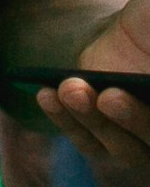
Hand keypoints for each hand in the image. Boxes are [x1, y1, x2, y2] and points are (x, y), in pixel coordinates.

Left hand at [32, 0, 149, 186]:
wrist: (131, 37)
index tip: (148, 85)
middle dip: (135, 119)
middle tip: (109, 97)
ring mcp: (143, 148)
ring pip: (124, 149)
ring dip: (95, 121)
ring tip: (71, 90)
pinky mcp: (108, 146)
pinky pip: (88, 141)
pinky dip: (67, 120)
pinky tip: (46, 94)